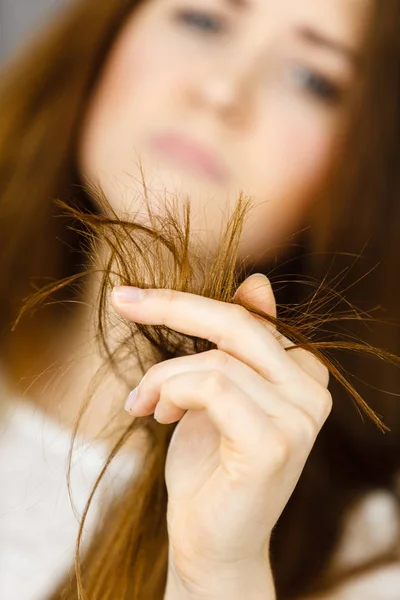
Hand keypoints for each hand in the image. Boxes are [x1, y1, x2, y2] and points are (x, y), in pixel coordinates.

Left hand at [111, 274, 331, 597]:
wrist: (211, 543)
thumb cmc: (210, 466)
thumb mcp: (218, 394)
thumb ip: (239, 344)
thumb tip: (258, 282)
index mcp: (304, 375)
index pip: (249, 317)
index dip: (189, 303)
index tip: (132, 296)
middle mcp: (312, 392)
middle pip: (239, 325)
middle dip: (172, 307)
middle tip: (121, 301)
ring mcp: (299, 420)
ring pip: (214, 361)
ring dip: (162, 378)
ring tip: (143, 404)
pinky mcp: (272, 445)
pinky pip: (212, 388)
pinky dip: (171, 394)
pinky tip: (157, 417)